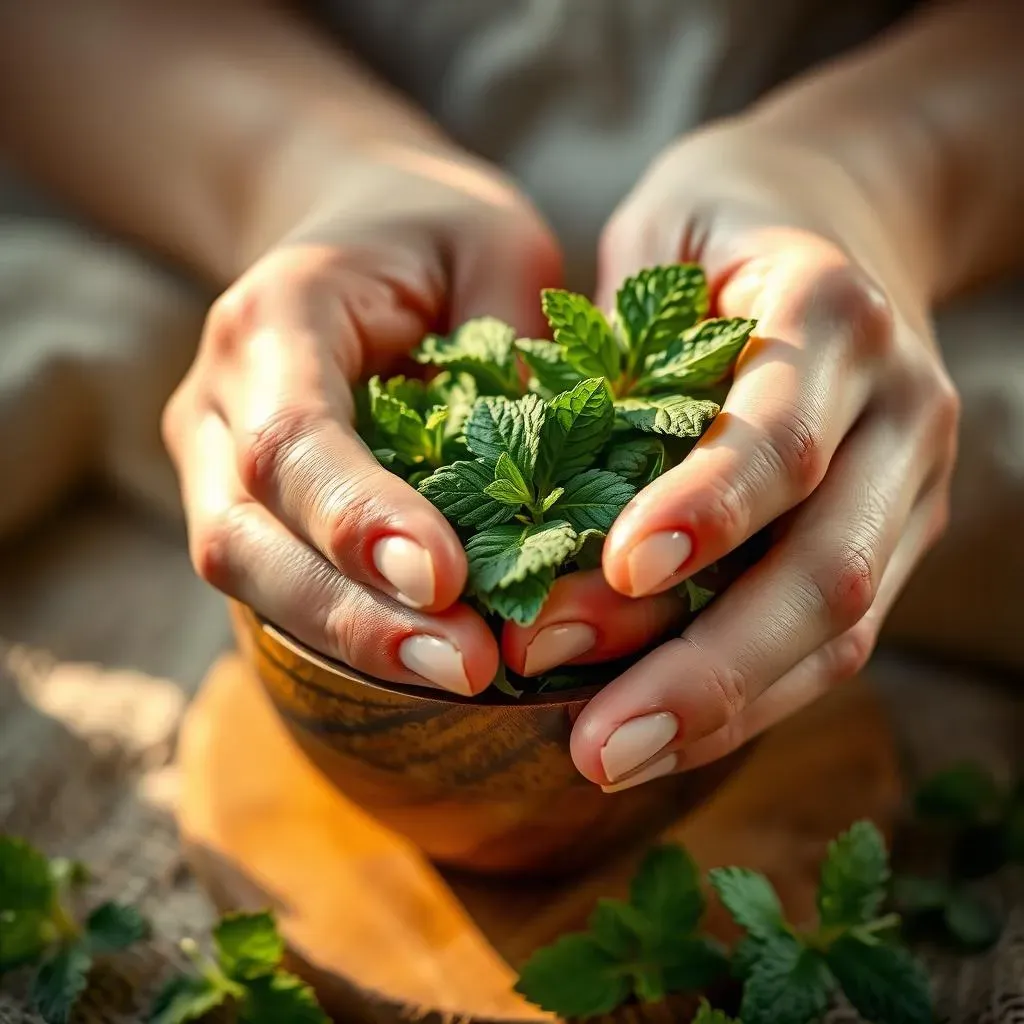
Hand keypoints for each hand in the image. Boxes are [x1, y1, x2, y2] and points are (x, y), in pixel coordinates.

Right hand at [162, 142, 562, 695]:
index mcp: (275, 316)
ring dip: (349, 640)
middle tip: (465, 667)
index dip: (359, 518)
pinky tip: (427, 658)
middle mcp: (219, 398)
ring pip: (246, 575)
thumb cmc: (433, 231)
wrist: (349, 223)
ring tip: (461, 677)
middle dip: (352, 615)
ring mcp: (216, 460)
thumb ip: (513, 353)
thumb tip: (550, 489)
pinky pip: (278, 582)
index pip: (293, 437)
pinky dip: (347, 629)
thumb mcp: (498, 249)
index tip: (445, 583)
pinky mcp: (247, 504)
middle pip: (244, 534)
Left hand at [517, 124, 957, 785]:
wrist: (847, 207)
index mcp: (831, 312)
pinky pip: (834, 636)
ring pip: (843, 625)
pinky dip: (748, 694)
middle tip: (597, 741)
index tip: (620, 572)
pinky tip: (663, 731)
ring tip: (611, 758)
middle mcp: (897, 407)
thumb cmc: (718, 226)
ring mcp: (912, 480)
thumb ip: (617, 366)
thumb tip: (538, 523)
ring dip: (725, 707)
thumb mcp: (655, 248)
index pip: (780, 435)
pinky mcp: (899, 531)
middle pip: (828, 567)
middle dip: (709, 665)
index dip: (709, 510)